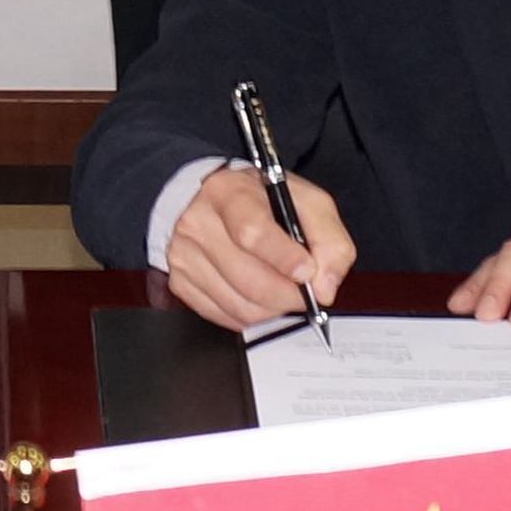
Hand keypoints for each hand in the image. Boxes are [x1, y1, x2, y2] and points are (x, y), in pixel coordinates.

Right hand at [165, 166, 355, 331]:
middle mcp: (199, 223)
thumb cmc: (260, 200)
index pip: (252, 232)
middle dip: (288, 295)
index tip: (307, 272)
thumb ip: (328, 239)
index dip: (284, 259)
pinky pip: (225, 316)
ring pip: (239, 305)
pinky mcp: (181, 282)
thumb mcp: (305, 201)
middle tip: (306, 292)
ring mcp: (185, 256)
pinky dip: (252, 315)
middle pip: (248, 278)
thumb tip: (325, 286)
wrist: (209, 199)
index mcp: (229, 193)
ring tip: (284, 291)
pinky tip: (260, 297)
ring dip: (273, 308)